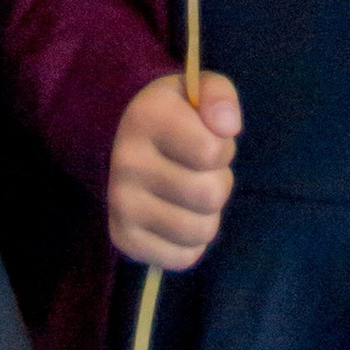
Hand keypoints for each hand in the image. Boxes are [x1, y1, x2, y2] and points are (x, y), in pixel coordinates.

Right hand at [107, 68, 238, 269]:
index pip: (212, 151)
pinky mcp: (123, 238)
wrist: (127, 142)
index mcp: (146, 117)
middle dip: (219, 182)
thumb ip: (220, 95)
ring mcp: (121, 204)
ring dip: (209, 214)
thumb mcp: (199, 91)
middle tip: (203, 170)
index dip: (223, 147)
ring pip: (199, 231)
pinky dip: (192, 243)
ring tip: (193, 193)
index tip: (209, 139)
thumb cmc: (176, 117)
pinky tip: (179, 217)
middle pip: (209, 195)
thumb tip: (228, 126)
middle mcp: (127, 161)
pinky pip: (183, 258)